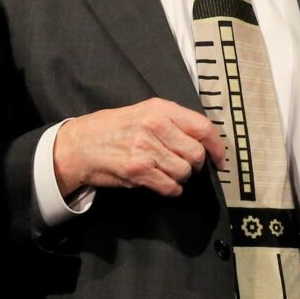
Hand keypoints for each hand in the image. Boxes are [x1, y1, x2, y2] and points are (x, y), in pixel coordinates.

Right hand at [52, 98, 227, 197]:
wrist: (79, 145)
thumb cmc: (111, 129)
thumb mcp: (142, 112)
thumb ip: (172, 122)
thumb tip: (203, 140)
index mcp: (160, 109)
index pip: (203, 127)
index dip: (217, 146)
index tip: (220, 159)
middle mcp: (155, 126)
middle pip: (196, 153)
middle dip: (194, 165)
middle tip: (184, 166)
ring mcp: (146, 149)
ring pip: (184, 172)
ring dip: (180, 178)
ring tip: (166, 172)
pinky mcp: (138, 170)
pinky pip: (170, 186)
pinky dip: (171, 189)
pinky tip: (161, 183)